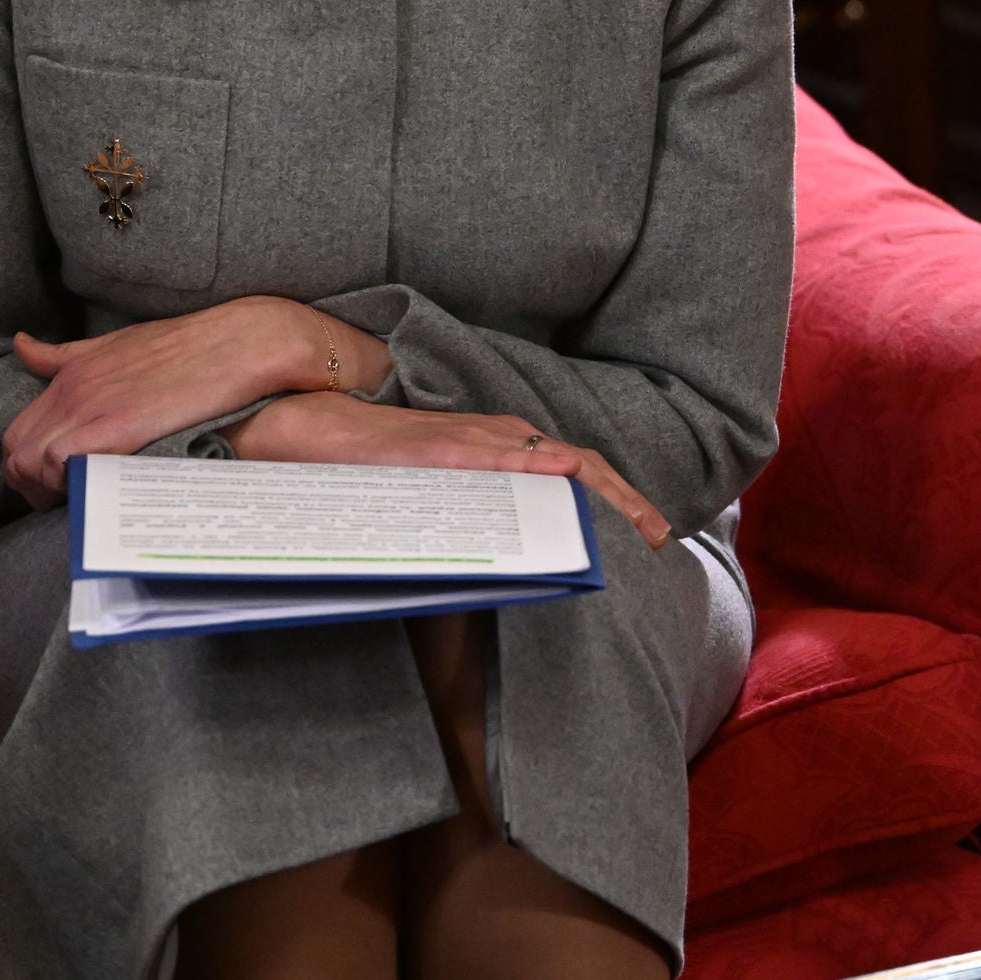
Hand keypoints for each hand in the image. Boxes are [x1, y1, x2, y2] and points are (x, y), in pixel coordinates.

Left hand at [2, 298, 391, 506]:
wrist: (244, 340)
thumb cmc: (192, 344)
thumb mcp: (120, 342)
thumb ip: (68, 353)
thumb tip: (21, 344)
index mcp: (71, 372)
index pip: (19, 430)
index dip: (30, 465)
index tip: (57, 484)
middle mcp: (72, 390)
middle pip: (17, 451)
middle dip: (33, 486)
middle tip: (67, 503)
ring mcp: (90, 407)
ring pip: (31, 463)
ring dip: (49, 491)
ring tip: (84, 502)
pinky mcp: (115, 427)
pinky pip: (61, 464)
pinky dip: (69, 484)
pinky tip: (98, 493)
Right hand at [229, 395, 672, 548]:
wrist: (320, 427)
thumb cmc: (386, 463)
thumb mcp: (450, 490)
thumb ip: (488, 508)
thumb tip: (523, 553)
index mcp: (508, 447)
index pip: (579, 473)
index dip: (620, 499)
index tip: (655, 532)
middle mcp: (502, 436)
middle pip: (581, 467)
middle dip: (625, 501)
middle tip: (660, 536)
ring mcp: (474, 439)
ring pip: (551, 463)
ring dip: (597, 491)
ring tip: (632, 523)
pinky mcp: (441, 448)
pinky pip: (496, 458)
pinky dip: (533, 467)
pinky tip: (564, 477)